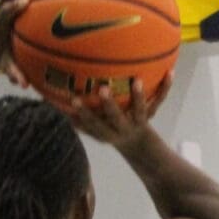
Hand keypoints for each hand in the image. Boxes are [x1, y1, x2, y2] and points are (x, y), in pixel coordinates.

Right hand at [52, 75, 168, 150]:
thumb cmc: (108, 130)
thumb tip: (48, 98)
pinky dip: (165, 88)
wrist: (138, 146)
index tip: (72, 99)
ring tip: (136, 81)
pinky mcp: (150, 114)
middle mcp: (121, 128)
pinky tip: (170, 72)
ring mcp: (137, 121)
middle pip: (114, 118)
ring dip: (138, 97)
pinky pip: (159, 101)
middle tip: (102, 88)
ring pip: (139, 111)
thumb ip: (75, 117)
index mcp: (105, 131)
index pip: (91, 124)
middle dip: (108, 105)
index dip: (82, 113)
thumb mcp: (93, 128)